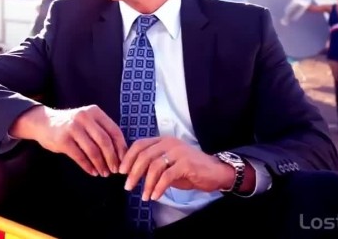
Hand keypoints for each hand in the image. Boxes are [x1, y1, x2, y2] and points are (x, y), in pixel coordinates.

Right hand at [28, 105, 127, 176]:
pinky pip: (79, 157)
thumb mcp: (87, 121)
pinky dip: (88, 166)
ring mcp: (73, 128)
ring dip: (100, 165)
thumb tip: (121, 153)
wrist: (43, 123)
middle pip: (105, 141)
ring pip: (93, 150)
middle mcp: (84, 117)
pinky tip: (92, 172)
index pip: (114, 131)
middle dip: (112, 158)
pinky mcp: (63, 140)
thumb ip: (102, 131)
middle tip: (115, 170)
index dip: (121, 148)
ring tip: (104, 173)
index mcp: (94, 112)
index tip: (124, 161)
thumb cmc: (71, 125)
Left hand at [119, 137, 233, 200]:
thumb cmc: (190, 170)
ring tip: (143, 196)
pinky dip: (158, 187)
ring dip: (146, 183)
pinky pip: (167, 176)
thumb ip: (153, 166)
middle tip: (127, 186)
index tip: (121, 172)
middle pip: (144, 155)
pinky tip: (154, 196)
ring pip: (154, 166)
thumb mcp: (168, 165)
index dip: (128, 158)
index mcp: (163, 140)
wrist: (216, 172)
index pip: (139, 144)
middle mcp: (169, 143)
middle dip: (133, 172)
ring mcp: (178, 152)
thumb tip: (132, 174)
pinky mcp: (186, 164)